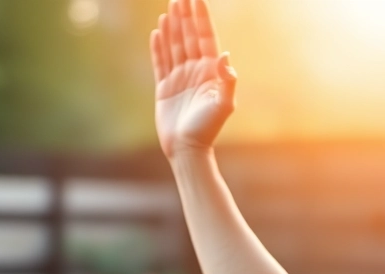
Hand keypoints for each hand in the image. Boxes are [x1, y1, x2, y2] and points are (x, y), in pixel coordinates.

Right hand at [150, 0, 235, 159]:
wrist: (188, 149)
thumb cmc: (208, 129)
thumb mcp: (223, 105)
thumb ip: (227, 80)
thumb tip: (225, 55)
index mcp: (210, 72)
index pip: (205, 38)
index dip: (200, 18)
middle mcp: (196, 71)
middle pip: (188, 38)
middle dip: (184, 16)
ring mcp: (180, 78)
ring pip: (174, 47)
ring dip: (171, 27)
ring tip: (168, 9)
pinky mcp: (165, 88)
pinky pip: (160, 62)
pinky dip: (158, 47)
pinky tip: (157, 32)